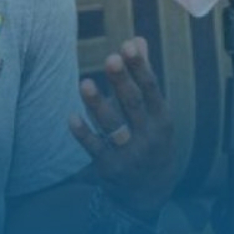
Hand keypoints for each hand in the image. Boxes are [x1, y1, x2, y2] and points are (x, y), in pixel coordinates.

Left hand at [69, 37, 174, 218]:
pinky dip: (84, 134)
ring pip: (113, 127)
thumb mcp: (154, 113)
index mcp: (162, 120)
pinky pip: (95, 149)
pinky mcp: (109, 168)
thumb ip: (142, 75)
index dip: (140, 68)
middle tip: (110, 58)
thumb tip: (137, 39)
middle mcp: (148, 137)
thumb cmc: (150, 140)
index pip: (151, 90)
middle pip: (133, 105)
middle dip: (122, 82)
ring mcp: (129, 154)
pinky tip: (72, 117)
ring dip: (98, 105)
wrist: (148, 194)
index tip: (128, 46)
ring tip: (84, 83)